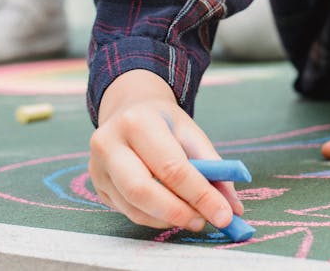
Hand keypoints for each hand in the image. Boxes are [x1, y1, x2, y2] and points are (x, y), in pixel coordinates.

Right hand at [88, 69, 244, 231]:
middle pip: (142, 190)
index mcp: (137, 122)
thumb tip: (232, 208)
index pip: (171, 166)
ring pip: (134, 206)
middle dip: (179, 212)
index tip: (225, 215)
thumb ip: (214, 168)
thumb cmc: (163, 122)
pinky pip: (128, 211)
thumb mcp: (191, 133)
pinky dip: (155, 218)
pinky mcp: (97, 185)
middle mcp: (109, 143)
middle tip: (205, 222)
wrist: (127, 108)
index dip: (200, 194)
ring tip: (194, 217)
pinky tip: (173, 213)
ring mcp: (98, 167)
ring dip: (169, 219)